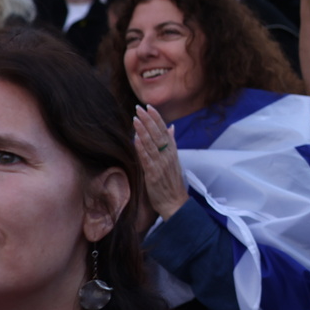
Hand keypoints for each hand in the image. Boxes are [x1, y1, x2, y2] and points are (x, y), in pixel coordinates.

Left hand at [132, 105, 188, 220]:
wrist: (175, 202)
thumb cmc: (172, 182)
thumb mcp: (174, 160)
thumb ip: (171, 143)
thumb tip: (171, 127)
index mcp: (172, 151)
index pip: (164, 130)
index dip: (156, 118)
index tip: (149, 107)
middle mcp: (168, 155)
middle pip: (158, 134)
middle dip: (148, 120)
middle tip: (139, 108)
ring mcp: (161, 164)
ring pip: (151, 144)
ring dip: (143, 131)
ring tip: (135, 119)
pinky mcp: (154, 174)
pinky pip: (147, 159)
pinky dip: (141, 148)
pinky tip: (135, 139)